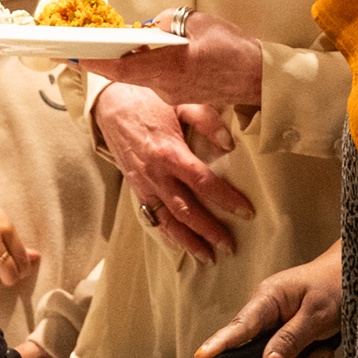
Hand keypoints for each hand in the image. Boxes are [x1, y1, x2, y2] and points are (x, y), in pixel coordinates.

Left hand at [89, 10, 265, 110]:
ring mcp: (172, 95)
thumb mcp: (195, 22)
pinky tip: (165, 52)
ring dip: (138, 58)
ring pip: (144, 74)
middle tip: (92, 41)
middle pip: (128, 71)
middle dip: (111, 56)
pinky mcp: (182, 97)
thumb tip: (148, 28)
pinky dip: (154, 65)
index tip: (71, 55)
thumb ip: (165, 23)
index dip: (93, 61)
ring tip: (138, 40)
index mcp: (165, 68)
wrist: (259, 78)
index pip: (119, 67)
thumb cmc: (232, 50)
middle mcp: (163, 87)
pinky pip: (159, 79)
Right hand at [93, 82, 254, 262]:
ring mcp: (143, 184)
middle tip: (230, 246)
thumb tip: (229, 144)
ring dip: (188, 241)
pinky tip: (179, 245)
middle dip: (209, 231)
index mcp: (169, 152)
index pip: (203, 182)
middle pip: (187, 210)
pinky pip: (151, 216)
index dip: (226, 199)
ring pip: (167, 221)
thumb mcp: (180, 101)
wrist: (110, 103)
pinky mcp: (136, 188)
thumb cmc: (148, 100)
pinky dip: (166, 234)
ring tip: (208, 257)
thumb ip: (206, 121)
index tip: (247, 212)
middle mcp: (155, 174)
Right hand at [193, 244, 342, 357]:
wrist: (357, 277)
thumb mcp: (316, 314)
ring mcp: (279, 326)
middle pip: (254, 354)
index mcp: (268, 298)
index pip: (239, 325)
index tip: (202, 356)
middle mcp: (268, 313)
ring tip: (320, 350)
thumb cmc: (336, 283)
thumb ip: (291, 339)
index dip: (220, 343)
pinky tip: (323, 349)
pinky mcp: (291, 336)